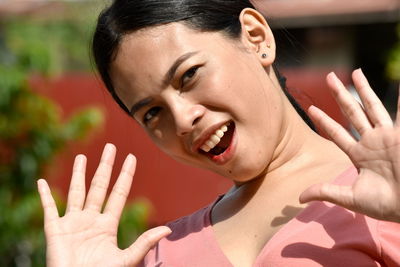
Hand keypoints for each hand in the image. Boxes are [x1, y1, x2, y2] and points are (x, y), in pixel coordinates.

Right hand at [37, 143, 170, 266]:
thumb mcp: (126, 259)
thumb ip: (144, 243)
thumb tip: (168, 230)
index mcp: (108, 224)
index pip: (119, 193)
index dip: (125, 175)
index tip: (131, 158)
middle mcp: (91, 219)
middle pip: (99, 186)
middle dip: (105, 166)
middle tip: (111, 146)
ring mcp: (73, 223)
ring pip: (76, 192)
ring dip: (78, 174)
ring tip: (82, 156)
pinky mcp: (55, 230)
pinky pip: (48, 209)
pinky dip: (44, 196)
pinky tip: (41, 182)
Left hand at [300, 69, 399, 222]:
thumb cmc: (385, 205)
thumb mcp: (350, 198)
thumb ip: (325, 192)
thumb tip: (298, 198)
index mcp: (359, 154)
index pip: (337, 132)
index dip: (324, 120)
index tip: (312, 108)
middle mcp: (371, 141)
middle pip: (352, 112)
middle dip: (340, 95)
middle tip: (328, 77)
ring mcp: (387, 136)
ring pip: (372, 106)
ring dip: (363, 89)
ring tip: (355, 71)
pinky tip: (398, 82)